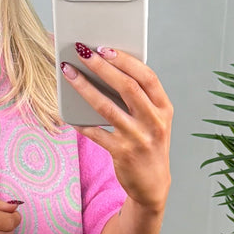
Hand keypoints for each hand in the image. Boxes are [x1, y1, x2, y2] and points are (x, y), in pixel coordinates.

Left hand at [61, 44, 172, 212]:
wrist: (153, 185)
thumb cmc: (149, 144)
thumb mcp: (154, 120)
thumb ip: (140, 98)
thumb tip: (107, 69)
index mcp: (164, 108)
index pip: (147, 77)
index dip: (126, 60)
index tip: (106, 48)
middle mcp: (154, 122)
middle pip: (127, 87)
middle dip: (102, 67)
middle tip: (83, 52)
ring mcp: (138, 138)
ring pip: (107, 107)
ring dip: (85, 87)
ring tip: (69, 72)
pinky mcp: (122, 154)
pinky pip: (97, 133)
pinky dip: (81, 123)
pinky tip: (69, 113)